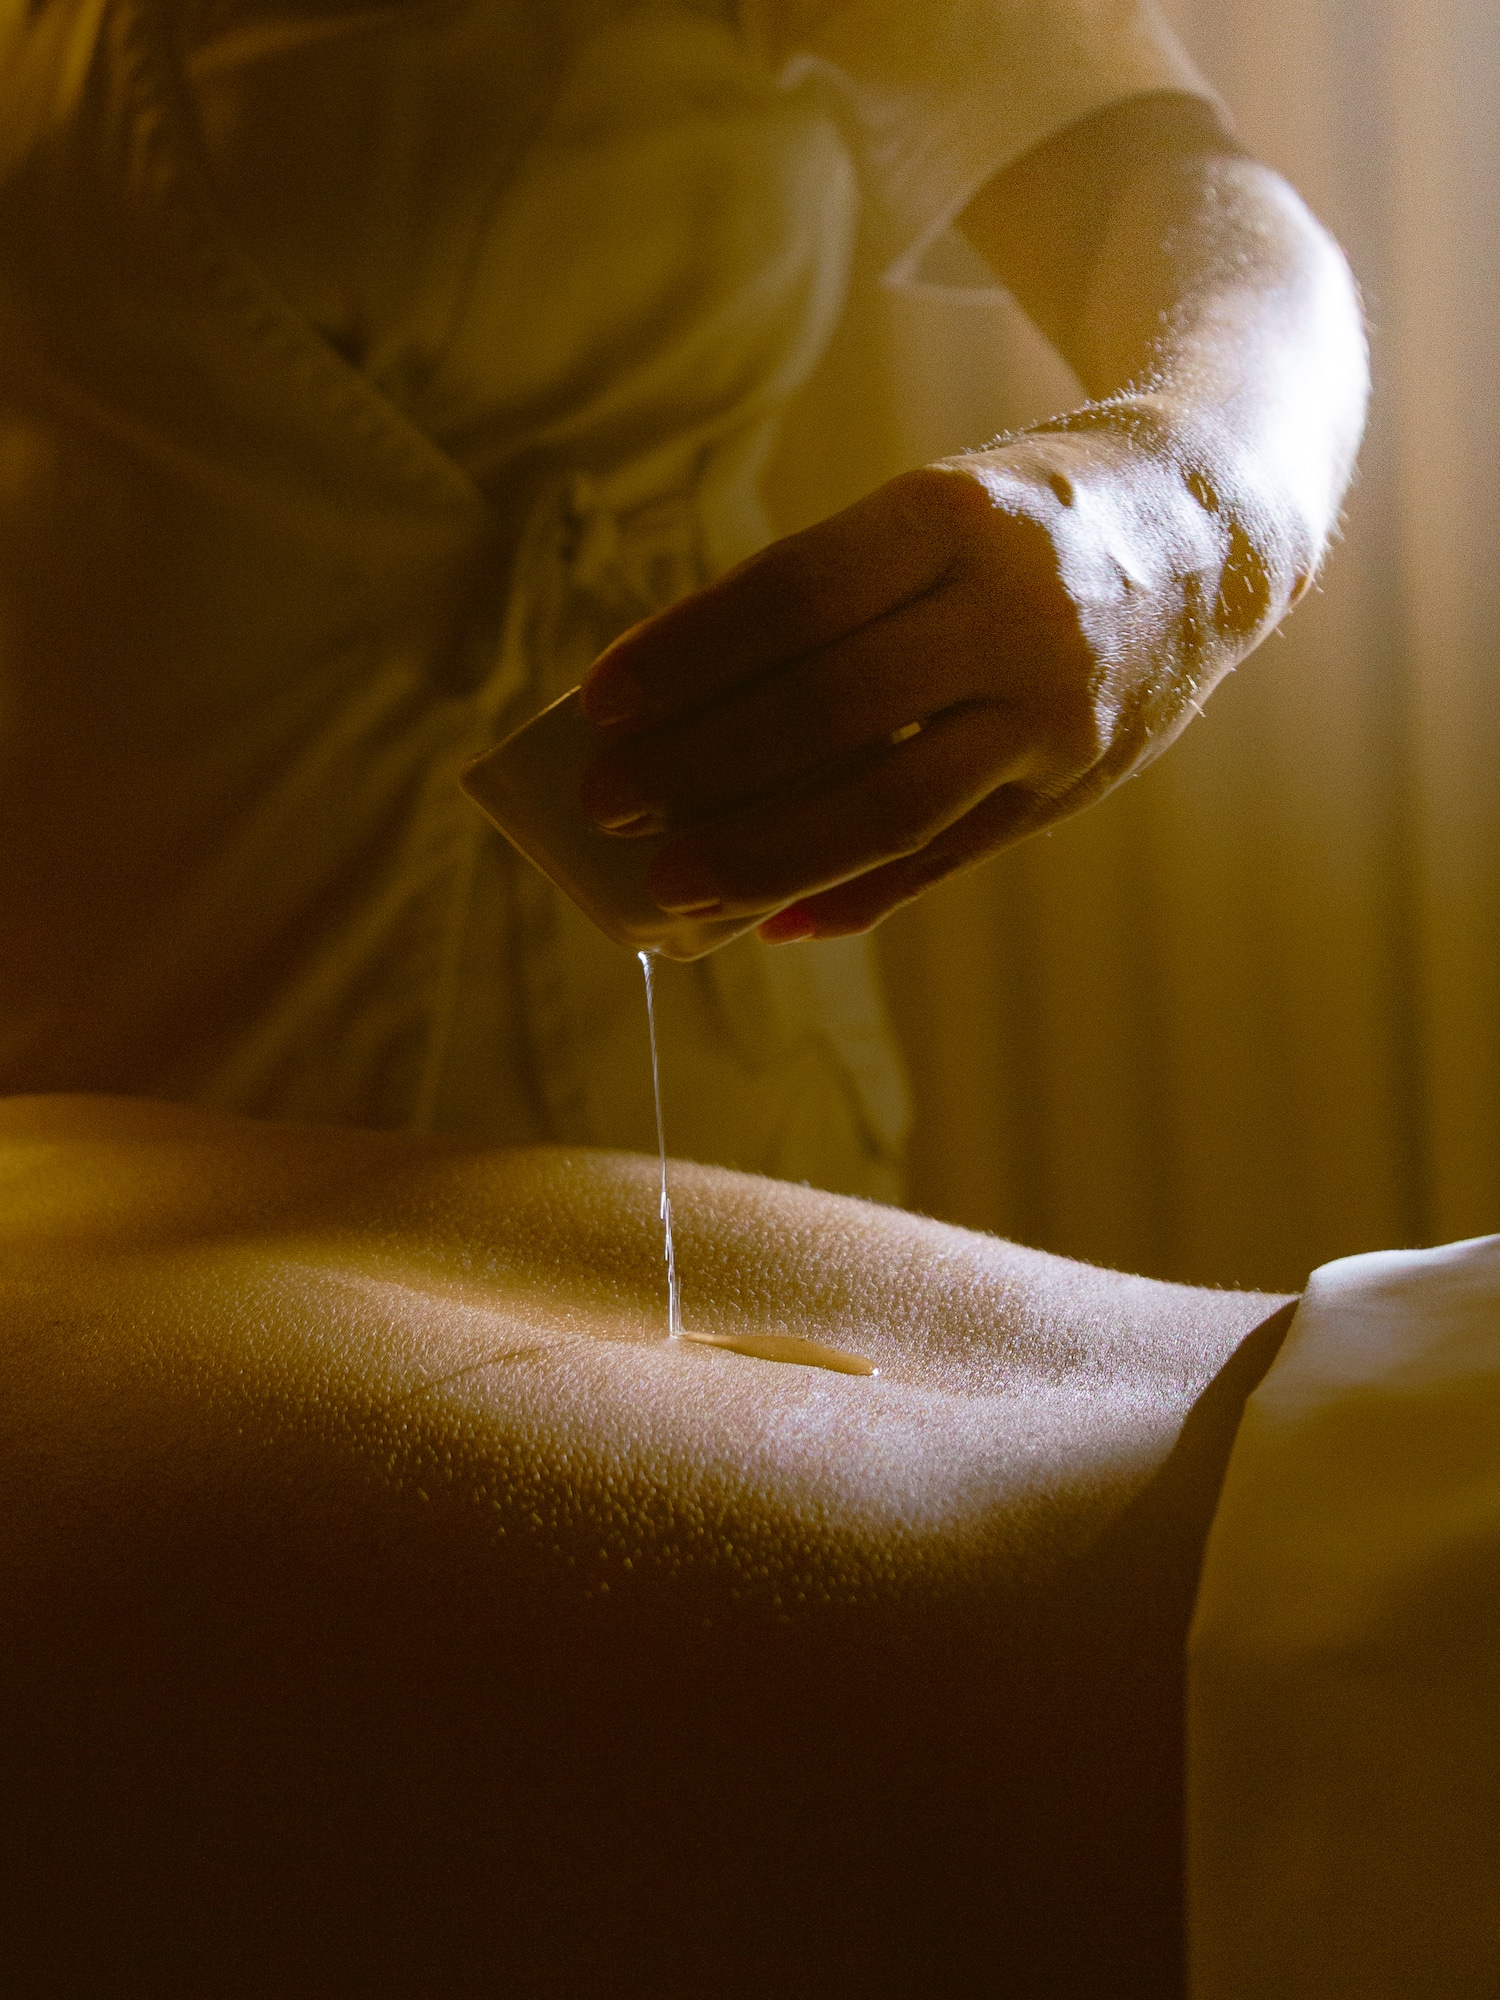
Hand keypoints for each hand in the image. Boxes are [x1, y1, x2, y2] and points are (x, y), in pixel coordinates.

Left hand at [578, 400, 1290, 940]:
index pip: (791, 595)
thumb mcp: (935, 506)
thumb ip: (831, 600)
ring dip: (762, 853)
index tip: (599, 702)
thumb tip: (688, 714)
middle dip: (700, 767)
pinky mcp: (1074, 784)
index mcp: (958, 515)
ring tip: (671, 883)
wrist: (1220, 528)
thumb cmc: (1029, 516)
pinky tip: (776, 918)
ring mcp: (1053, 710)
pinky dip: (854, 895)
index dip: (686, 656)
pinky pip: (945, 856)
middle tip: (609, 802)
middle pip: (827, 709)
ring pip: (885, 804)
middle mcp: (1014, 613)